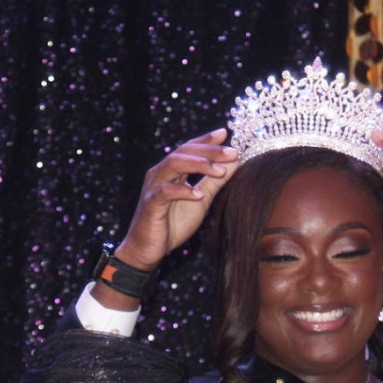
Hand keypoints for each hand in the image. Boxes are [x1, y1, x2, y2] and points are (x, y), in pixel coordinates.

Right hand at [112, 128, 240, 272]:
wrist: (148, 249)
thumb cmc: (173, 223)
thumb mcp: (200, 201)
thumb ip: (214, 181)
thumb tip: (234, 162)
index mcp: (171, 171)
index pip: (189, 148)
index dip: (206, 140)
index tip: (225, 133)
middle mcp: (160, 173)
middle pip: (184, 152)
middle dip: (209, 150)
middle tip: (232, 152)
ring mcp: (153, 187)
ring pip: (173, 164)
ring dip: (199, 165)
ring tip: (221, 171)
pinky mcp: (150, 204)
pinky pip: (165, 191)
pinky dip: (183, 191)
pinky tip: (199, 195)